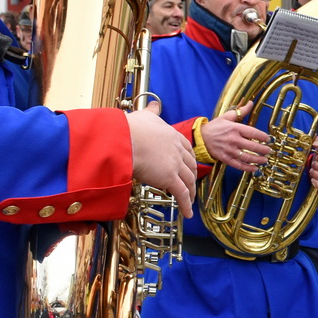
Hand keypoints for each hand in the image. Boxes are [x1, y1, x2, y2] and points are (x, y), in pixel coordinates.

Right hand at [128, 101, 196, 217]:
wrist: (124, 139)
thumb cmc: (130, 128)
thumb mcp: (144, 116)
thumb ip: (152, 112)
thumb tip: (154, 105)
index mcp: (172, 136)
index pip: (187, 149)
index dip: (189, 159)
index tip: (189, 165)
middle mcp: (177, 150)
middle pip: (190, 165)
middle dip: (192, 175)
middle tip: (191, 183)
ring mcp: (175, 164)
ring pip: (188, 181)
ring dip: (191, 192)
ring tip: (190, 200)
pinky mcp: (169, 178)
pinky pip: (181, 194)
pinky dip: (186, 205)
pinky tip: (188, 213)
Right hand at [202, 104, 271, 172]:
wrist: (201, 138)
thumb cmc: (215, 127)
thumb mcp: (227, 117)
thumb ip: (240, 111)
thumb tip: (251, 103)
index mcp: (235, 128)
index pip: (253, 133)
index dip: (263, 136)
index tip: (268, 139)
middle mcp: (233, 140)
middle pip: (252, 146)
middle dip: (263, 149)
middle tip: (269, 150)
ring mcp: (229, 150)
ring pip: (247, 157)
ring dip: (258, 159)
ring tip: (265, 160)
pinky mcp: (226, 158)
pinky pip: (239, 165)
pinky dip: (248, 168)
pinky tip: (255, 168)